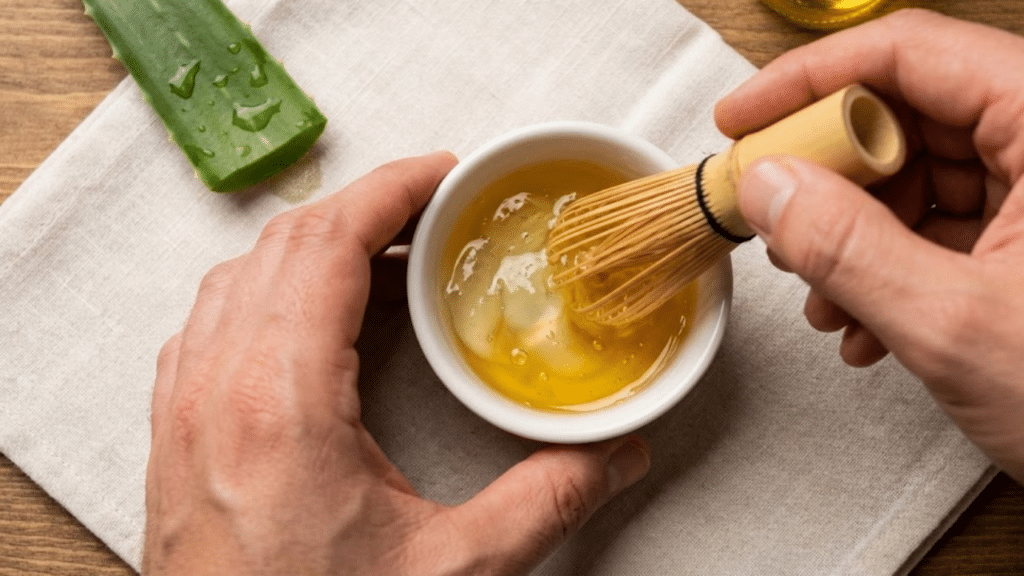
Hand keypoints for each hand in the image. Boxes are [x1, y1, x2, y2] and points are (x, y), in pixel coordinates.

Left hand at [143, 151, 649, 574]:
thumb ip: (546, 503)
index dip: (391, 191)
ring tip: (388, 265)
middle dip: (365, 210)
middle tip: (433, 214)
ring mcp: (183, 409)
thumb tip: (616, 459)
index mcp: (278, 403)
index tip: (443, 174)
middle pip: (284, 244)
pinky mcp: (175, 434)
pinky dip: (271, 293)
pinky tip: (317, 322)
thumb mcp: (453, 572)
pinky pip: (213, 323)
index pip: (327, 243)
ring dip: (315, 251)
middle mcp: (215, 389)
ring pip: (241, 277)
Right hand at [716, 9, 1023, 481]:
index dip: (808, 80)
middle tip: (773, 219)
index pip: (910, 54)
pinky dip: (888, 268)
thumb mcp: (958, 326)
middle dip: (827, 176)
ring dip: (851, 236)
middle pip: (907, 114)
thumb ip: (849, 249)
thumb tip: (767, 188)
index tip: (742, 117)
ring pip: (917, 175)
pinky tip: (865, 325)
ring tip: (823, 298)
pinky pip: (941, 225)